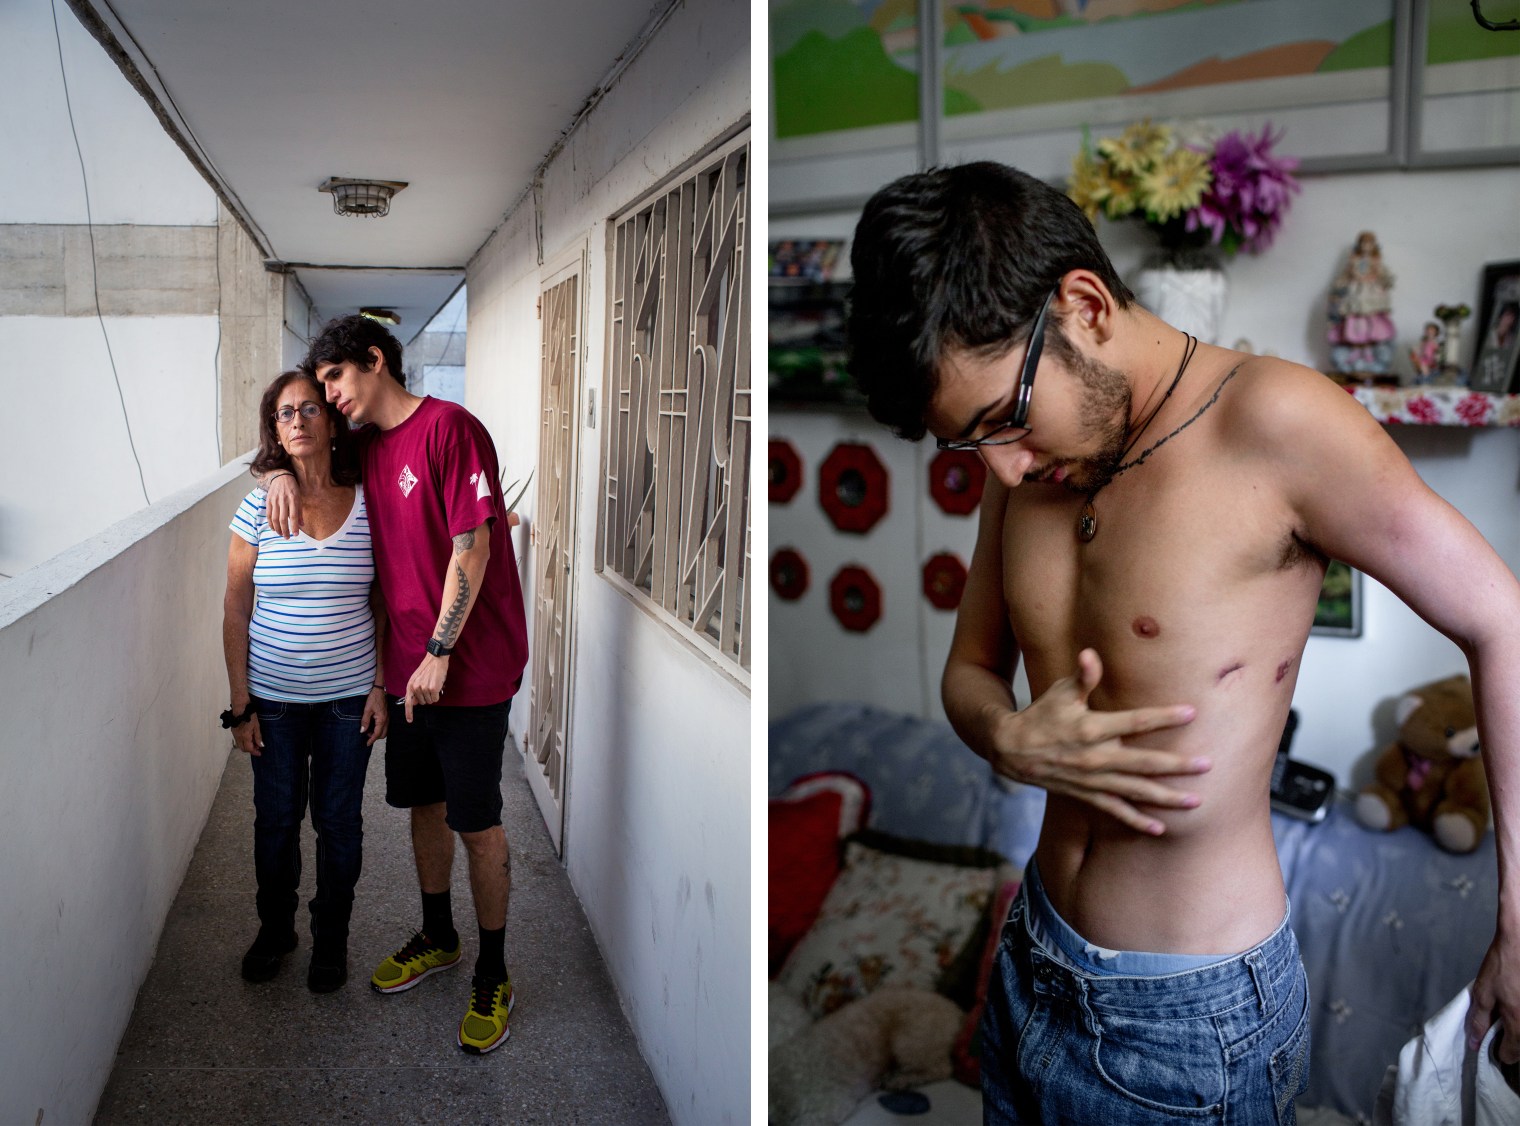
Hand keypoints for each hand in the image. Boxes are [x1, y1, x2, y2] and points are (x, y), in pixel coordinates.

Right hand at [232, 712, 262, 756]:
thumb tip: (261, 746)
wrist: (240, 708)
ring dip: (246, 746)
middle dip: (250, 750)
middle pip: (243, 748)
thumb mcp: (256, 726)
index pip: (249, 749)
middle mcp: (238, 737)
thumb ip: (258, 737)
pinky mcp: (233, 731)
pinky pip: (238, 740)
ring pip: (240, 745)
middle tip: (257, 747)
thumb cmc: (250, 716)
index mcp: (245, 737)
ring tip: (254, 742)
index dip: (255, 752)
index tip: (260, 753)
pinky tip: (248, 738)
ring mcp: (235, 734)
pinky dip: (243, 742)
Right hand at [265, 472, 300, 537]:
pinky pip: (269, 514)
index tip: (295, 535)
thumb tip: (301, 525)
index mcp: (293, 500)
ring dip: (277, 528)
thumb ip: (300, 512)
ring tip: (281, 534)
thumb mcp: (300, 498)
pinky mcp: (268, 501)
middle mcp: (283, 501)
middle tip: (287, 537)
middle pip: (283, 519)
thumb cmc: (293, 489)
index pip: (293, 516)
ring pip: (275, 518)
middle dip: (285, 530)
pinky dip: (270, 523)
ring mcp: (275, 501)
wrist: (281, 477)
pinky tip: (273, 528)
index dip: (294, 527)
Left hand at [362, 687, 388, 744]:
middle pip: (383, 734)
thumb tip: (362, 731)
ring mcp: (388, 718)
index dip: (371, 740)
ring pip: (385, 730)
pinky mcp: (387, 715)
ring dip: (377, 733)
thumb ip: (365, 721)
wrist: (380, 690)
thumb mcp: (367, 710)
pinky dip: (379, 728)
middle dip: (375, 737)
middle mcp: (386, 720)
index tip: (366, 744)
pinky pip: (385, 726)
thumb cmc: (374, 699)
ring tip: (369, 730)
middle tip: (367, 735)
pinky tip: (373, 725)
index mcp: (381, 720)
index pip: (377, 734)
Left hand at [404, 655, 447, 722]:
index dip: (409, 712)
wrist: (436, 659)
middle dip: (427, 697)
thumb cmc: (428, 668)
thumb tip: (414, 703)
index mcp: (410, 685)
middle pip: (422, 702)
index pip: (408, 702)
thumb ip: (414, 691)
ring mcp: (424, 688)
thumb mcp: (417, 679)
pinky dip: (438, 694)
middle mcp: (416, 687)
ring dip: (433, 695)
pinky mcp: (433, 688)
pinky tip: (438, 685)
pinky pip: (436, 698)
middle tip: (430, 686)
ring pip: (430, 701)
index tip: (410, 720)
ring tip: (434, 684)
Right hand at [991, 648, 1205, 834]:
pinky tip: (1159, 829)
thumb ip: (1081, 677)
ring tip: (1196, 802)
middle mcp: (1095, 757)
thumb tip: (1091, 654)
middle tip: (1207, 765)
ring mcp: (1092, 780)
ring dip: (1166, 798)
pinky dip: (1136, 821)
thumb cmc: (1041, 715)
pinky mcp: (1086, 794)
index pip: (1134, 722)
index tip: (1191, 713)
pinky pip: (1115, 811)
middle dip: (1177, 765)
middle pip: (1143, 762)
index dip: (1163, 717)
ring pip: (1135, 791)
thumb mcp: (1060, 693)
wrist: (1010, 749)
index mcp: (1091, 729)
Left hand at [1467, 924, 1519, 1063]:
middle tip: (1500, 1032)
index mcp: (1518, 1024)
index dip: (1498, 1052)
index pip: (1511, 1055)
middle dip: (1512, 1044)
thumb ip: (1479, 1020)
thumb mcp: (1483, 992)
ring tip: (1509, 1017)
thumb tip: (1474, 1042)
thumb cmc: (1503, 966)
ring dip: (1518, 1031)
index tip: (1492, 1045)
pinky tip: (1516, 1005)